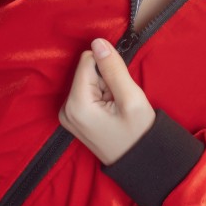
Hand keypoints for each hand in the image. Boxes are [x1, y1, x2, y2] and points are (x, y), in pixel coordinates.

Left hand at [59, 36, 156, 164]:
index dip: (109, 68)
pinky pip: (87, 92)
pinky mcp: (73, 117)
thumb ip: (113, 68)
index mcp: (76, 104)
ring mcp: (67, 115)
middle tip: (119, 102)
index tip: (119, 88)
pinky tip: (111, 113)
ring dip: (105, 89)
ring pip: (88, 80)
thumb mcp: (131, 99)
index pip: (88, 60)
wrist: (140, 163)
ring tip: (116, 110)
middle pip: (86, 71)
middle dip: (106, 80)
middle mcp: (65, 108)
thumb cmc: (138, 134)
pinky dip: (102, 98)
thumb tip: (97, 42)